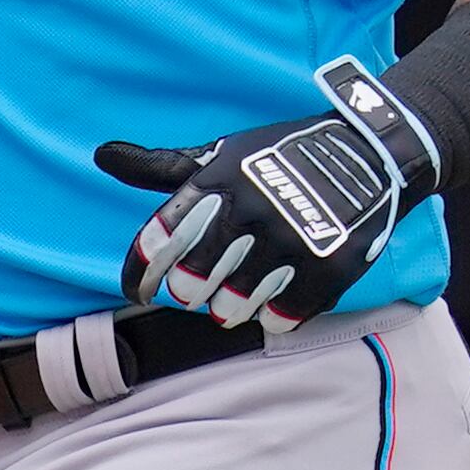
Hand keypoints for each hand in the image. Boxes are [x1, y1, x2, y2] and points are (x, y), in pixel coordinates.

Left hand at [95, 58, 439, 332]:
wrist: (366, 157)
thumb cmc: (278, 157)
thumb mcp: (221, 154)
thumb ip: (162, 167)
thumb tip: (102, 156)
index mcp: (218, 181)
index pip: (158, 238)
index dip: (138, 272)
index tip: (136, 290)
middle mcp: (249, 209)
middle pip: (191, 280)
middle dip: (188, 291)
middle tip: (196, 289)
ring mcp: (290, 240)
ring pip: (233, 305)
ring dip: (228, 306)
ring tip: (235, 296)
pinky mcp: (327, 267)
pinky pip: (281, 315)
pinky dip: (272, 315)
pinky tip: (274, 301)